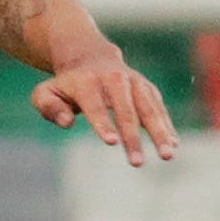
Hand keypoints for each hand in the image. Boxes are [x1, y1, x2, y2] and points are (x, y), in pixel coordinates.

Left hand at [32, 53, 179, 166]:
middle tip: (137, 164)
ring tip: (168, 156)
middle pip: (126, 110)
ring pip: (149, 108)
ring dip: (159, 133)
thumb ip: (49, 107)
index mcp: (87, 82)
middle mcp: (115, 79)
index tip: (111, 142)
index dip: (103, 124)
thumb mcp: (46, 92)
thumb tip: (66, 122)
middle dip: (133, 138)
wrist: (90, 56)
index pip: (96, 105)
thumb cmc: (66, 84)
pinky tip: (173, 145)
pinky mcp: (148, 88)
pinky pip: (159, 108)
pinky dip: (166, 126)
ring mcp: (135, 82)